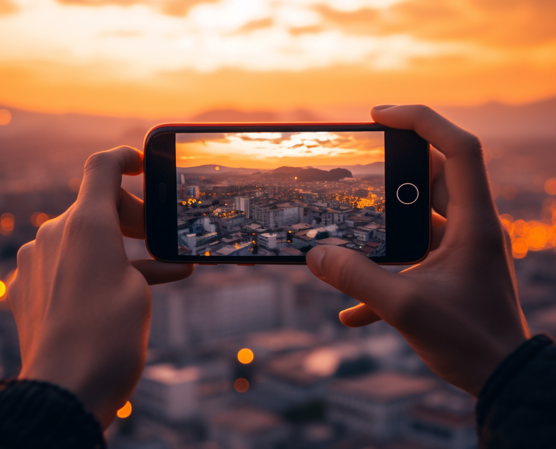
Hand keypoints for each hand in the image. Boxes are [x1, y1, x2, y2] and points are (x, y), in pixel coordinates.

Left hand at [7, 147, 192, 427]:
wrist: (65, 391)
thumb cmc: (110, 339)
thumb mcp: (140, 289)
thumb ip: (137, 259)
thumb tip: (140, 260)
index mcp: (85, 224)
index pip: (101, 168)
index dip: (124, 158)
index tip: (140, 164)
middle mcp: (52, 235)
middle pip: (94, 206)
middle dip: (130, 218)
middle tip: (160, 241)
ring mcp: (33, 263)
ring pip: (80, 239)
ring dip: (115, 249)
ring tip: (158, 271)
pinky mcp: (24, 290)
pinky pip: (60, 267)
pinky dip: (88, 271)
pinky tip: (113, 293)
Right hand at [306, 105, 528, 395]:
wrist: (502, 380)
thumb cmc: (469, 342)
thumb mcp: (405, 307)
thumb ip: (356, 277)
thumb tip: (315, 255)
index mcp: (474, 223)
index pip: (458, 149)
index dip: (421, 121)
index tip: (379, 115)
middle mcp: (472, 228)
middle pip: (435, 177)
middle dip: (394, 172)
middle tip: (358, 170)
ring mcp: (462, 251)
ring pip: (420, 218)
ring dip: (385, 225)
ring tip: (349, 232)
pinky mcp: (451, 273)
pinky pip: (413, 259)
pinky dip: (385, 273)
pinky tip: (352, 311)